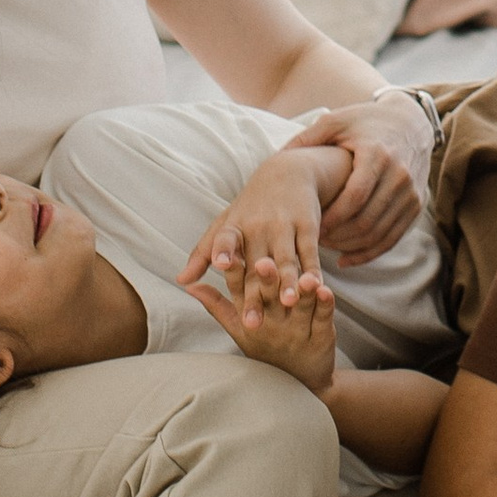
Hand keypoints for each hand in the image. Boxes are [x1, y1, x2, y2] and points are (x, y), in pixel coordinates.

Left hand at [182, 153, 328, 295]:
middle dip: (255, 294)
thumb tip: (182, 281)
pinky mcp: (307, 225)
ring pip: (285, 260)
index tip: (220, 265)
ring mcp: (284, 225)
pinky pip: (309, 252)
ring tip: (287, 303)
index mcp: (235, 226)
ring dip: (288, 282)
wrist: (286, 173)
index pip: (225, 238)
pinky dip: (312, 270)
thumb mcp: (226, 224)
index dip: (222, 250)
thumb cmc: (250, 208)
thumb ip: (203, 254)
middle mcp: (258, 225)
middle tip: (251, 323)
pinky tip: (315, 287)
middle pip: (256, 265)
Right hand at [183, 253, 339, 399]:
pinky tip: (327, 290)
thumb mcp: (238, 329)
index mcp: (251, 317)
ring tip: (305, 279)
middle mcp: (272, 324)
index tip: (228, 255)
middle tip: (264, 264)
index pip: (240, 291)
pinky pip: (323, 318)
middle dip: (267, 282)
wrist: (302, 384)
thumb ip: (216, 304)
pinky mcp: (321, 336)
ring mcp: (297, 331)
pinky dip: (326, 306)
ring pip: (299, 308)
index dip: (235, 273)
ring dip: (302, 293)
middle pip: (269, 298)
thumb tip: (187, 282)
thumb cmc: (265, 349)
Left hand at [285, 93, 433, 266]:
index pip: (355, 197)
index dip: (332, 217)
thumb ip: (307, 138)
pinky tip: (346, 259)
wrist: (411, 121)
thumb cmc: (365, 121)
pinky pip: (393, 238)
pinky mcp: (416, 205)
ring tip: (325, 249)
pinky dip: (369, 253)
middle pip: (367, 220)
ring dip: (351, 247)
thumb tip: (277, 158)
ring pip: (379, 233)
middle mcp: (399, 175)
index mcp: (377, 154)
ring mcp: (411, 192)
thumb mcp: (336, 121)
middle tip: (314, 242)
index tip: (311, 227)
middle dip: (338, 236)